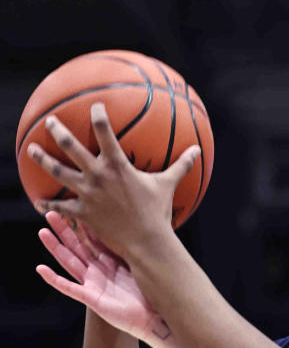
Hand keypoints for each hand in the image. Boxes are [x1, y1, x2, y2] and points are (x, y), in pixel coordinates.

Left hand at [27, 102, 198, 255]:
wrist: (147, 242)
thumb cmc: (158, 213)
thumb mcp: (168, 185)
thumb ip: (181, 165)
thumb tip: (197, 150)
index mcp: (117, 165)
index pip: (104, 130)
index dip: (98, 114)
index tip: (95, 106)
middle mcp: (98, 175)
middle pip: (71, 146)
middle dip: (57, 130)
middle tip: (50, 121)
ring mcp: (87, 193)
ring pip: (57, 172)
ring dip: (42, 159)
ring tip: (31, 150)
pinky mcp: (83, 212)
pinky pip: (61, 205)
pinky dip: (48, 204)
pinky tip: (39, 201)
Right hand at [36, 211, 171, 342]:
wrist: (154, 319)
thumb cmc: (151, 295)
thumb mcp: (142, 267)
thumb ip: (135, 250)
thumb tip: (142, 226)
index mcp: (111, 264)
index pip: (93, 240)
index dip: (83, 226)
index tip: (76, 208)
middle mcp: (99, 272)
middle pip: (77, 248)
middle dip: (64, 231)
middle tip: (50, 214)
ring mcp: (93, 285)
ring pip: (70, 262)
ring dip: (56, 248)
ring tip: (43, 232)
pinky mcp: (91, 298)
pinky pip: (69, 288)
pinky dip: (55, 279)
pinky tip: (41, 269)